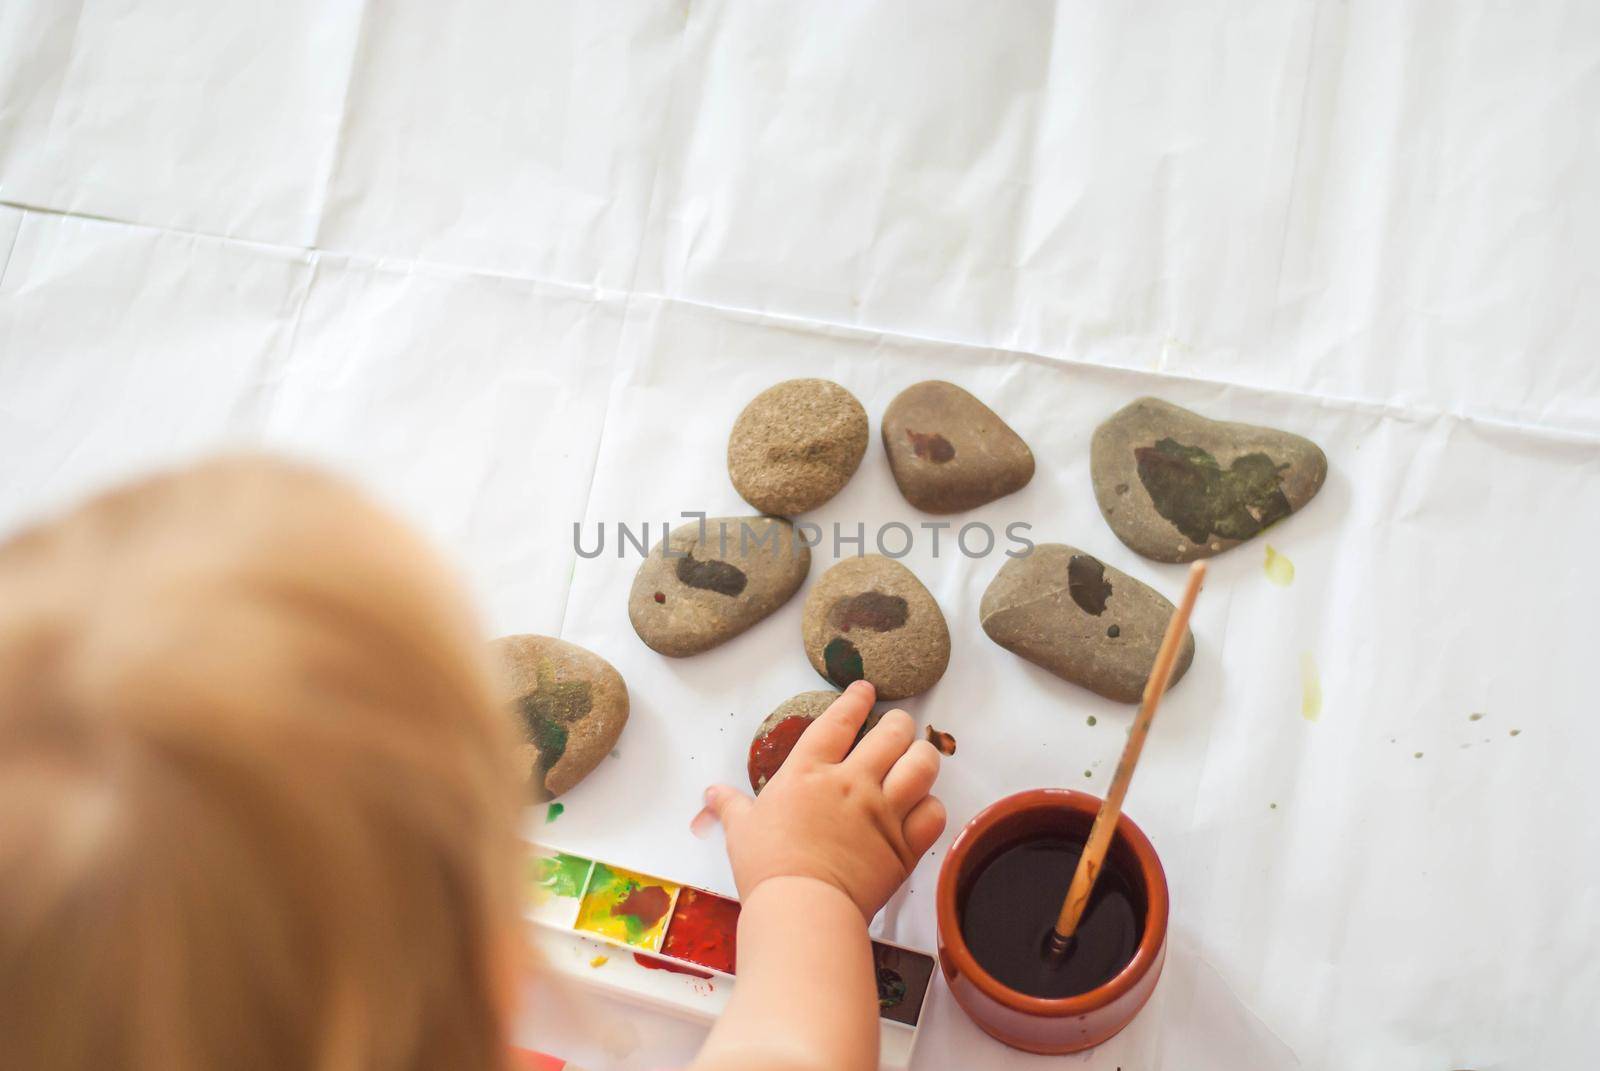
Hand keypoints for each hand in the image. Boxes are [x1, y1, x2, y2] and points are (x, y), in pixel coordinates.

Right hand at [696, 680, 946, 918]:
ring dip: (924, 756)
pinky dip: (932, 806)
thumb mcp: (741, 831)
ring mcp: (882, 812)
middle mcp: (851, 784)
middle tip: (898, 726)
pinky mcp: (904, 845)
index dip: (855, 699)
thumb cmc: (767, 868)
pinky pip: (933, 813)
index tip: (866, 689)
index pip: (838, 721)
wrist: (802, 908)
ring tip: (919, 756)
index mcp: (808, 773)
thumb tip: (712, 793)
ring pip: (922, 765)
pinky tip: (923, 806)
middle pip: (892, 734)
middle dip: (900, 723)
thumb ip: (731, 806)